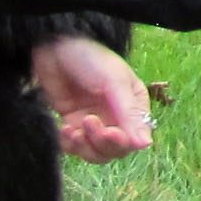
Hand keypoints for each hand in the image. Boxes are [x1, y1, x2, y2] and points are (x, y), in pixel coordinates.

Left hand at [30, 35, 153, 160]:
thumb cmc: (90, 58)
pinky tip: (64, 129)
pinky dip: (70, 144)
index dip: (122, 141)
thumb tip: (147, 145)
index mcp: (134, 104)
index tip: (108, 132)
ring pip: (96, 152)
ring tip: (72, 130)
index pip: (135, 136)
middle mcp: (116, 117)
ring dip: (84, 146)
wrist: (53, 48)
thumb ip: (130, 113)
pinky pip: (75, 147)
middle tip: (87, 122)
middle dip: (101, 142)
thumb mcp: (114, 82)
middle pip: (115, 149)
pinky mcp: (73, 124)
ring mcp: (94, 121)